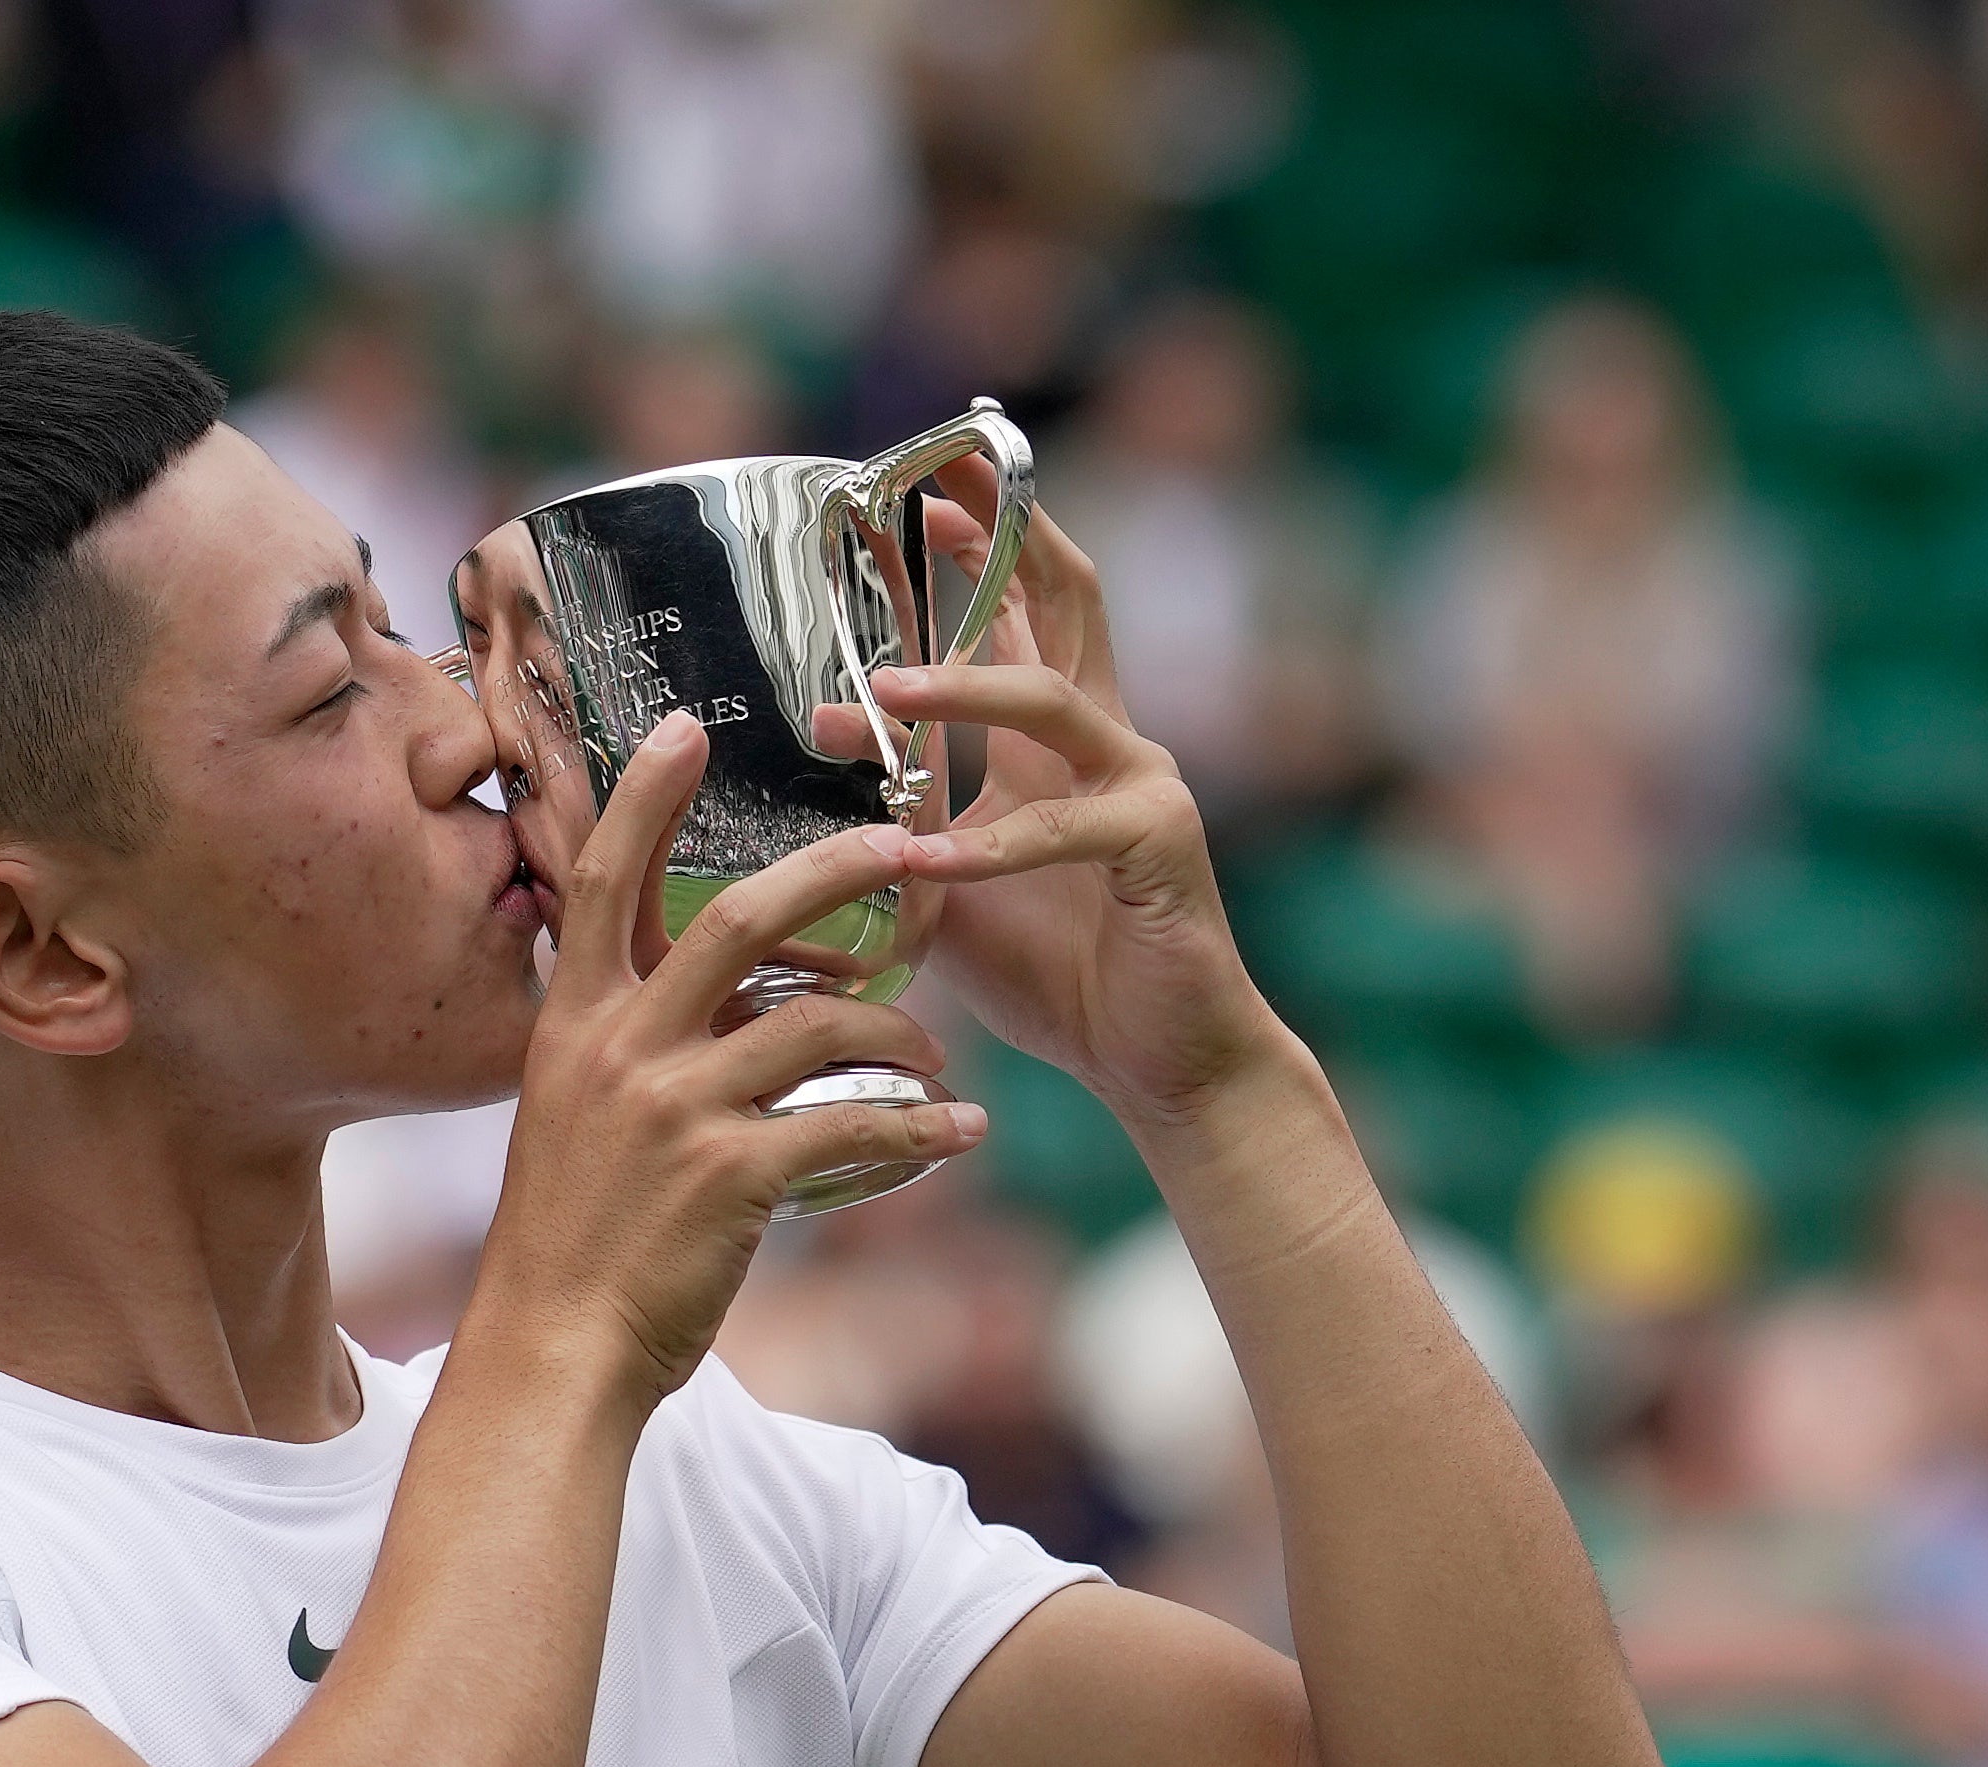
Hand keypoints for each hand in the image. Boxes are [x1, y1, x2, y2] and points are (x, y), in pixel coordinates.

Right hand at [460, 705, 983, 1409]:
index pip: (604, 880)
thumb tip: (727, 1007)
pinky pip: (853, 1125)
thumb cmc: (568, 1244)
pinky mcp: (732, 1177)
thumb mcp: (574, 1123)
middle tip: (906, 842)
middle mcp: (621, 1050)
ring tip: (935, 1052)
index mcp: (573, 1024)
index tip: (688, 727)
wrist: (551, 1355)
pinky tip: (963, 1131)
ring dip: (895, 1027)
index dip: (645, 799)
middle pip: (738, 917)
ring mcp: (676, 1110)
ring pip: (816, 1024)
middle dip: (831, 870)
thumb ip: (636, 1051)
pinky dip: (919, 1125)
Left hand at [868, 509, 1288, 1137]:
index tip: (916, 488)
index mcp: (1061, 739)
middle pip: (1065, 600)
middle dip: (1003, 537)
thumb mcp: (952, 879)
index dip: (982, 542)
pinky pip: (1058, 828)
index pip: (1025, 610)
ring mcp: (1140, 782)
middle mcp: (1108, 737)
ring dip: (964, 687)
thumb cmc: (1062, 972)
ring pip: (1049, 701)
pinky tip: (922, 858)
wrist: (1160, 1060)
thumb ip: (901, 804)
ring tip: (883, 690)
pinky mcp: (1158, 844)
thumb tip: (826, 730)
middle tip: (935, 485)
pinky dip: (985, 847)